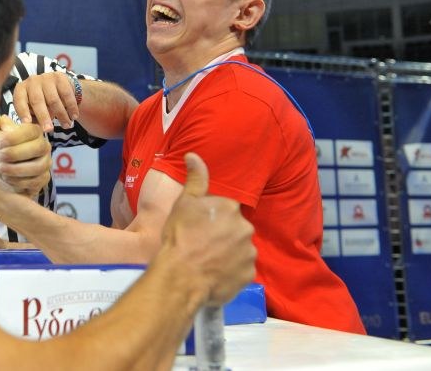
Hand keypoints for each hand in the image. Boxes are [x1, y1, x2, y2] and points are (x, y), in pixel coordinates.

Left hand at [0, 116, 50, 195]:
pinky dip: (19, 181)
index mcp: (33, 132)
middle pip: (38, 147)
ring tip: (1, 169)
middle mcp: (43, 146)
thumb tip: (1, 119)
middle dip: (16, 153)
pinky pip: (36, 181)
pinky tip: (7, 179)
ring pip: (38, 166)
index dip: (14, 137)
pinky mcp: (44, 179)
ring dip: (17, 169)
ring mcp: (45, 163)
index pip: (30, 130)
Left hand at [13, 71, 78, 131]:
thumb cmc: (42, 103)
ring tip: (67, 126)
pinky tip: (74, 116)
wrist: (58, 87)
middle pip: (37, 101)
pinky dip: (71, 107)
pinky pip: (66, 94)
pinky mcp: (60, 77)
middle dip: (44, 117)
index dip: (23, 112)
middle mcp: (32, 81)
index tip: (27, 123)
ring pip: (54, 99)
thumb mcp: (33, 110)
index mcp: (21, 89)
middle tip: (49, 130)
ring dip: (61, 115)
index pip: (20, 101)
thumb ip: (32, 118)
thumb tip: (33, 131)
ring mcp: (46, 77)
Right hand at [161, 153, 255, 305]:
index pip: (226, 210)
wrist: (181, 276)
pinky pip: (241, 270)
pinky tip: (214, 274)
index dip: (212, 219)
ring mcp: (249, 253)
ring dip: (228, 254)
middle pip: (235, 229)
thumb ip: (195, 179)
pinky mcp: (249, 275)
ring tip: (207, 262)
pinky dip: (231, 272)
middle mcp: (245, 228)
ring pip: (239, 250)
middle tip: (202, 246)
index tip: (199, 228)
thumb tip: (193, 155)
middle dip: (223, 236)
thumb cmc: (180, 237)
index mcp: (231, 208)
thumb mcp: (184, 203)